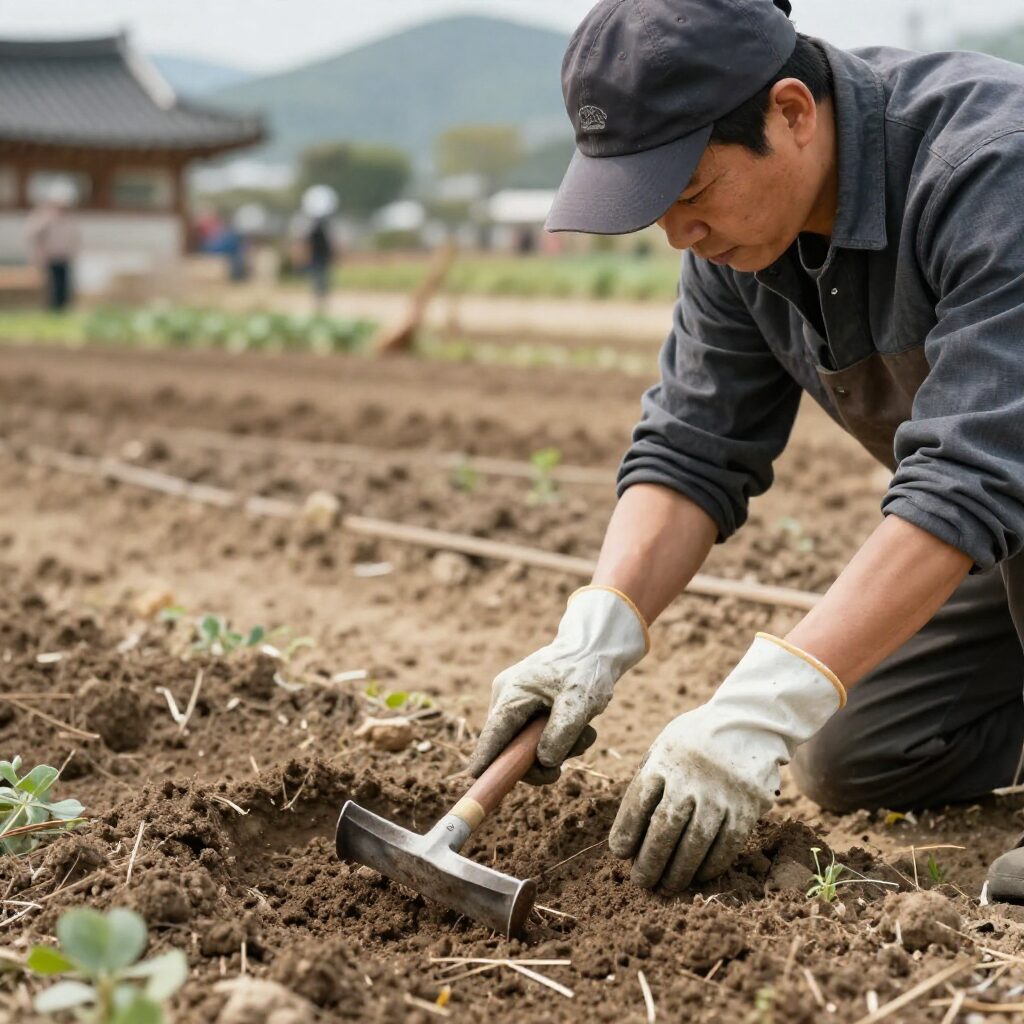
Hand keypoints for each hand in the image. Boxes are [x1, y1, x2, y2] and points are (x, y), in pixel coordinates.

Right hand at [466, 586, 647, 783]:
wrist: (593, 648)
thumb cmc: (585, 670)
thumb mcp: (579, 703)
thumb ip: (561, 734)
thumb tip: (543, 762)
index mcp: (513, 693)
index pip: (493, 734)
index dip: (485, 759)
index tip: (475, 779)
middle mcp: (506, 697)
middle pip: (508, 746)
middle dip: (537, 762)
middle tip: (561, 770)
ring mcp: (514, 702)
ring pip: (524, 745)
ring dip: (554, 750)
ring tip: (583, 736)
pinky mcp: (525, 707)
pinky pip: (533, 736)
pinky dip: (556, 740)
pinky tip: (578, 729)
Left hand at [609, 633, 844, 891]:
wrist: (749, 721)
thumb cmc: (697, 738)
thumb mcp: (666, 744)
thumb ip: (649, 777)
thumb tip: (629, 827)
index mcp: (665, 759)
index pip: (638, 801)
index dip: (626, 831)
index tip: (619, 851)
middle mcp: (690, 777)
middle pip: (665, 827)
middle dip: (650, 860)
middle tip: (640, 881)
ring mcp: (720, 793)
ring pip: (695, 842)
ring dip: (679, 870)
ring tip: (666, 886)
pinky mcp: (745, 806)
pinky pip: (727, 844)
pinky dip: (711, 864)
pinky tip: (699, 875)